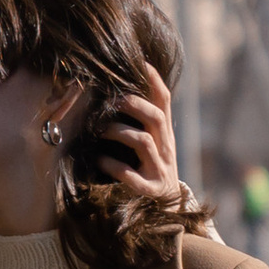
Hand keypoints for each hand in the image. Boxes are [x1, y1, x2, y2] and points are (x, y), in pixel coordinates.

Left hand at [101, 78, 181, 203]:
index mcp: (164, 133)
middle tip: (112, 99)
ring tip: (100, 130)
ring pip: (144, 142)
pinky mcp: (149, 189)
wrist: (169, 206)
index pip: (164, 100)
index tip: (140, 62)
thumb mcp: (153, 141)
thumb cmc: (152, 166)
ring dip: (119, 132)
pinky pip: (131, 176)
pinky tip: (99, 161)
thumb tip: (117, 88)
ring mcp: (159, 168)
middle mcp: (165, 147)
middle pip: (156, 117)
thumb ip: (141, 119)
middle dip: (134, 104)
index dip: (154, 80)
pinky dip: (113, 166)